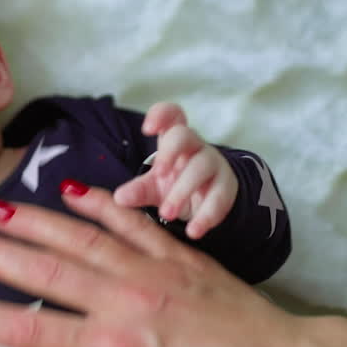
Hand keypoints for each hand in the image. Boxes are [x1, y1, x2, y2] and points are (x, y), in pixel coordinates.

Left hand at [113, 102, 236, 238]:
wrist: (206, 200)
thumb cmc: (175, 182)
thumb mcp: (153, 186)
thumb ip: (137, 190)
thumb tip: (119, 198)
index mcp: (174, 139)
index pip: (172, 114)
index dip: (162, 114)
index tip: (148, 128)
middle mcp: (195, 146)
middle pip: (185, 136)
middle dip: (170, 152)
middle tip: (158, 174)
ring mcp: (213, 164)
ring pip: (202, 167)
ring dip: (183, 190)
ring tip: (167, 214)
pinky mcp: (227, 187)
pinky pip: (220, 197)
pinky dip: (206, 215)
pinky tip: (194, 231)